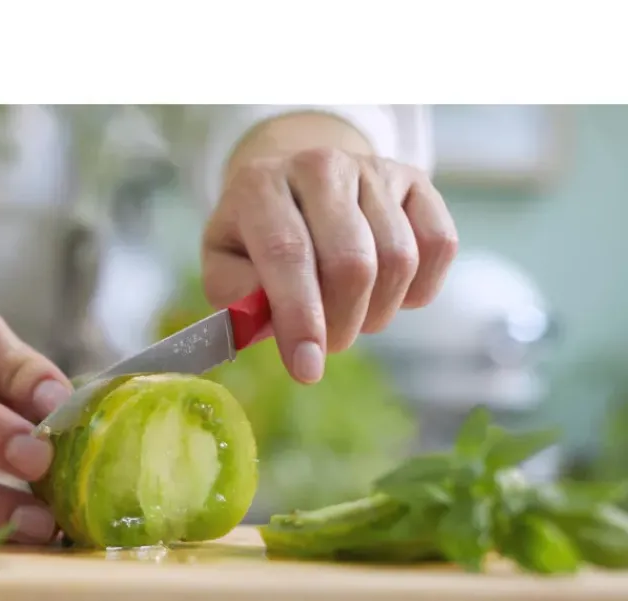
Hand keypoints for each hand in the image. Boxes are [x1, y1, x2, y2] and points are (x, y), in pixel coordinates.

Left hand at [202, 147, 458, 383]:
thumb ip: (235, 295)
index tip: (307, 370)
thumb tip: (268, 320)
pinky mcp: (416, 181)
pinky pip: (438, 246)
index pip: (288, 254)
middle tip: (328, 342)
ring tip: (350, 313)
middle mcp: (320, 166)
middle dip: (342, 324)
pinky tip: (387, 292)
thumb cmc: (257, 239)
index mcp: (260, 186)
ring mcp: (373, 169)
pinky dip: (418, 289)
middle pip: (351, 263)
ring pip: (399, 261)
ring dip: (377, 312)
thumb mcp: (225, 265)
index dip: (301, 319)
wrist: (296, 189)